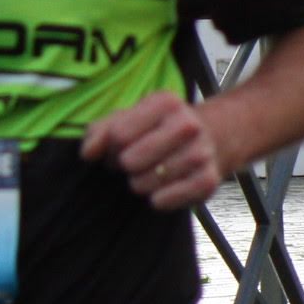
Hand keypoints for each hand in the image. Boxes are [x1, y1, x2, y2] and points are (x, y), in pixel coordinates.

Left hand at [81, 93, 228, 210]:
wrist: (214, 136)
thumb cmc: (161, 127)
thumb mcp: (131, 117)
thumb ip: (101, 130)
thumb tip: (88, 153)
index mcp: (165, 102)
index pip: (118, 135)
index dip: (110, 147)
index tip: (119, 148)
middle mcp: (187, 125)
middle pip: (129, 161)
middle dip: (124, 166)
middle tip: (135, 162)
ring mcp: (200, 153)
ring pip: (143, 184)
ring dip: (140, 183)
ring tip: (151, 172)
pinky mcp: (208, 181)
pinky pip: (163, 201)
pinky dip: (157, 199)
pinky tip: (164, 188)